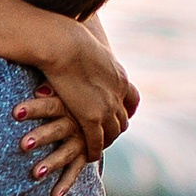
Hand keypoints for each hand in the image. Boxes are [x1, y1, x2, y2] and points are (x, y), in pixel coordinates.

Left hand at [15, 86, 93, 195]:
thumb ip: (49, 82)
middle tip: (22, 145)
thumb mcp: (63, 81)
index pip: (50, 103)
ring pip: (67, 152)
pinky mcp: (86, 153)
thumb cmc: (71, 87)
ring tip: (35, 174)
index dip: (34, 107)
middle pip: (59, 129)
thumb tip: (37, 82)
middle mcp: (78, 121)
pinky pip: (75, 170)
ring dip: (51, 163)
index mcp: (70, 101)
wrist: (102, 99)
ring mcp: (83, 139)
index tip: (14, 112)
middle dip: (41, 137)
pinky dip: (65, 184)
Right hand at [32, 14, 137, 156]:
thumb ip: (88, 56)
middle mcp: (118, 94)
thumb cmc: (66, 40)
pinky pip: (96, 142)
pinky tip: (89, 155)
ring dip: (107, 142)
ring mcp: (106, 107)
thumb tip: (79, 49)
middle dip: (117, 129)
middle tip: (108, 137)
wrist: (63, 45)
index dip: (127, 110)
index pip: (132, 99)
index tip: (123, 115)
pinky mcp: (91, 118)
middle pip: (123, 119)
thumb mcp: (86, 47)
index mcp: (119, 77)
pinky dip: (94, 151)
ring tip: (97, 149)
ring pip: (113, 133)